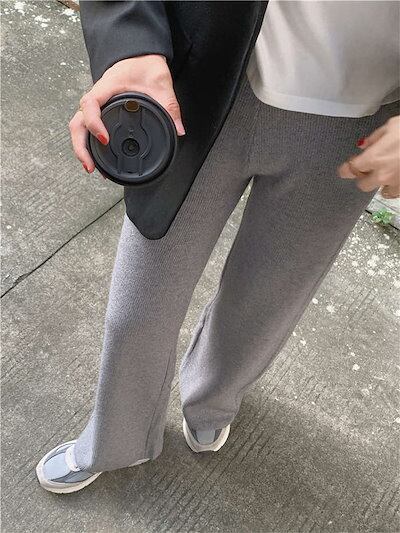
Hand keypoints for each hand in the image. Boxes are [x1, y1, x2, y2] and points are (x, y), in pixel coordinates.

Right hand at [69, 55, 184, 173]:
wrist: (139, 56)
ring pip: (78, 127)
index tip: (105, 139)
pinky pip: (87, 128)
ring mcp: (97, 105)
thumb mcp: (161, 83)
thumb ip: (170, 106)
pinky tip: (97, 160)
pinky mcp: (100, 112)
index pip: (91, 105)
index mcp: (107, 87)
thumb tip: (178, 130)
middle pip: (77, 123)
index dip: (94, 123)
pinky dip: (88, 145)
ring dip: (82, 148)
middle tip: (91, 166)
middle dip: (81, 146)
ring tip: (92, 168)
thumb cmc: (145, 64)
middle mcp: (97, 97)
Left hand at [338, 116, 399, 198]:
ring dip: (379, 182)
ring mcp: (395, 183)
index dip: (346, 168)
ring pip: (379, 190)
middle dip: (362, 176)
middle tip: (367, 167)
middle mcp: (382, 174)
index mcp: (374, 158)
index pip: (350, 169)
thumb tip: (363, 145)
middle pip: (362, 184)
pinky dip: (393, 187)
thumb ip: (374, 138)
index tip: (346, 166)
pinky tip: (396, 177)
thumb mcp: (391, 126)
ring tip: (386, 171)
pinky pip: (394, 192)